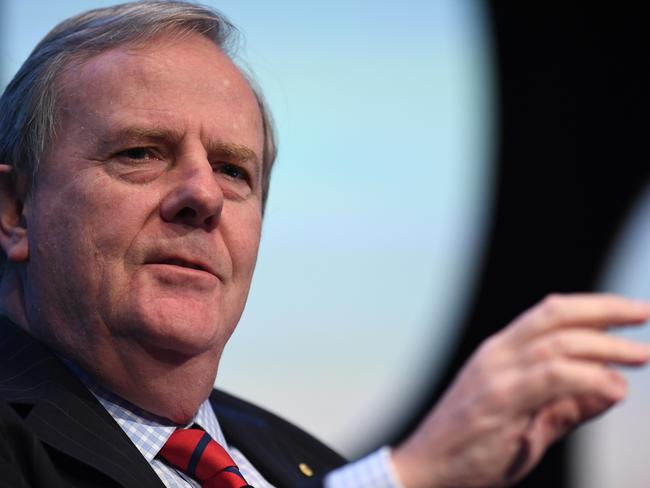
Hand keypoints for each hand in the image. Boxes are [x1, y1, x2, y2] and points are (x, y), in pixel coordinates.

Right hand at [391, 294, 649, 486]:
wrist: (427, 469)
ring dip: (604, 345)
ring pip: (556, 343)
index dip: (592, 307)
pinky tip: (613, 387)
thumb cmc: (475, 448)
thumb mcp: (530, 422)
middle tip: (643, 313)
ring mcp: (495, 374)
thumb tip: (616, 386)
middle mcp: (496, 354)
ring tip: (639, 354)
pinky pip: (551, 377)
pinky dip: (587, 378)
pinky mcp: (499, 400)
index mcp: (500, 352)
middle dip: (603, 310)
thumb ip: (569, 405)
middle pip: (554, 315)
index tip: (630, 311)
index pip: (549, 314)